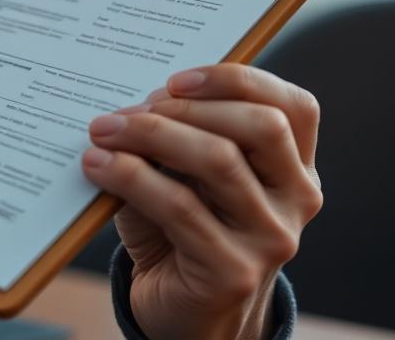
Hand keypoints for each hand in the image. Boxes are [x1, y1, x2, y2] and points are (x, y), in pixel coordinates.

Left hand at [81, 64, 321, 339]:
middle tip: (131, 109)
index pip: (293, 107)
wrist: (183, 314)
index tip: (177, 80)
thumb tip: (136, 99)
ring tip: (104, 131)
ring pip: (219, 161)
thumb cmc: (181, 230)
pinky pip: (180, 207)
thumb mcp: (188, 176)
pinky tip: (98, 166)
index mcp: (295, 168)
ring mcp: (272, 239)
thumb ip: (180, 136)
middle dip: (188, 108)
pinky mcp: (235, 272)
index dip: (238, 80)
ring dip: (152, 135)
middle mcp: (296, 201)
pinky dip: (132, 177)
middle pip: (260, 126)